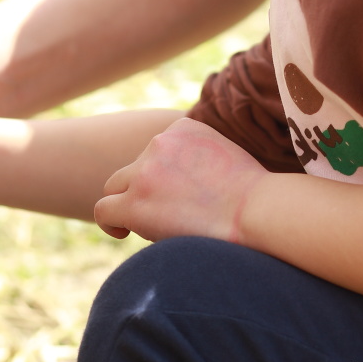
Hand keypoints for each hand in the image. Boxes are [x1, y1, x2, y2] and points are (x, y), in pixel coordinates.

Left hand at [94, 117, 267, 241]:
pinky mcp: (135, 203)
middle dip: (144, 190)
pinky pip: (104, 210)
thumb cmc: (256, 197)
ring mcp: (145, 172)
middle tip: (167, 215)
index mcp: (182, 128)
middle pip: (133, 168)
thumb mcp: (227, 159)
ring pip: (116, 188)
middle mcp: (159, 143)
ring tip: (152, 226)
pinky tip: (123, 234)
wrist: (258, 212)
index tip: (185, 197)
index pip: (156, 151)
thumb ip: (200, 160)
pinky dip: (110, 223)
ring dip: (129, 205)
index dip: (163, 177)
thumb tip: (184, 186)